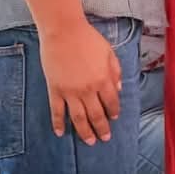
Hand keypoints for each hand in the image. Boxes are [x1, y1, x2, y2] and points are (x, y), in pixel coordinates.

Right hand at [40, 20, 121, 144]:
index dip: (114, 111)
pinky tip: (61, 133)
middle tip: (105, 138)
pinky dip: (58, 123)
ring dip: (84, 132)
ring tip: (90, 141)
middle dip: (102, 128)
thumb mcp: (109, 52)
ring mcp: (70, 92)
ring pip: (78, 118)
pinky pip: (57, 111)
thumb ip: (115, 71)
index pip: (111, 102)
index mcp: (103, 79)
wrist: (63, 31)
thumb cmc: (88, 38)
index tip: (114, 118)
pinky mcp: (55, 90)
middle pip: (96, 114)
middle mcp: (88, 89)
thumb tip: (119, 89)